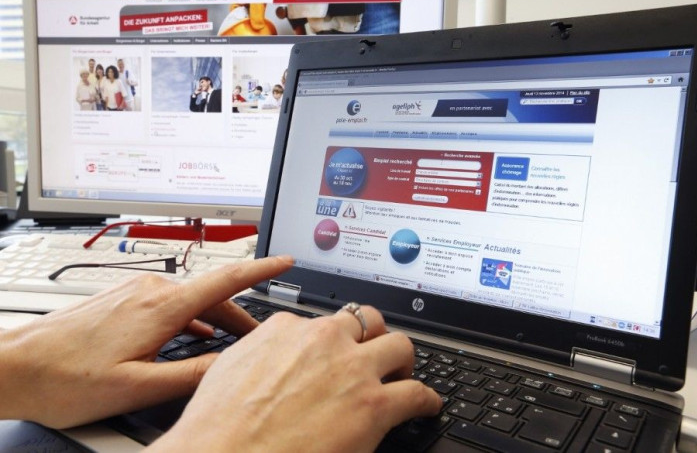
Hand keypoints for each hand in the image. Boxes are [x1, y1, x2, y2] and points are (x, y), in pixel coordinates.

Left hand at [0, 255, 292, 427]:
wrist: (16, 366)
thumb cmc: (68, 379)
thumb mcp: (138, 388)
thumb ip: (191, 376)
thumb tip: (230, 366)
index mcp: (161, 308)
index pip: (225, 281)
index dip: (261, 270)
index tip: (285, 261)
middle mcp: (150, 290)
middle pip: (211, 293)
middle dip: (240, 313)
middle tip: (259, 336)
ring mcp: (134, 290)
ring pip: (190, 299)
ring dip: (213, 317)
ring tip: (228, 342)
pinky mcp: (122, 297)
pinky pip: (169, 301)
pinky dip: (189, 318)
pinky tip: (189, 336)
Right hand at [152, 305, 441, 451]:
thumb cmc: (217, 426)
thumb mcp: (229, 372)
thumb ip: (257, 355)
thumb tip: (265, 362)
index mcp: (286, 330)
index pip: (321, 321)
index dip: (331, 340)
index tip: (335, 351)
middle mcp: (322, 340)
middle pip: (365, 321)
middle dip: (373, 336)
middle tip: (374, 355)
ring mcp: (351, 369)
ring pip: (398, 344)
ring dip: (402, 360)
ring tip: (403, 374)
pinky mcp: (373, 404)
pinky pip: (416, 393)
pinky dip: (426, 400)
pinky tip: (427, 405)